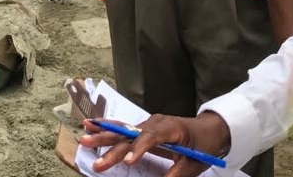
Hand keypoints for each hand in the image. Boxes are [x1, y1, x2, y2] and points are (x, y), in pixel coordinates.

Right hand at [80, 111, 229, 175]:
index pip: (151, 138)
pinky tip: (92, 124)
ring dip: (103, 135)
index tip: (127, 162)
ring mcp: (148, 123)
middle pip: (130, 134)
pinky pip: (124, 127)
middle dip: (111, 145)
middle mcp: (155, 122)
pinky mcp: (143, 127)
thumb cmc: (203, 146)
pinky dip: (107, 127)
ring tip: (85, 136)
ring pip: (123, 129)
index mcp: (170, 128)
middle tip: (95, 157)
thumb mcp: (193, 165)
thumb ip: (175, 176)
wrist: (208, 130)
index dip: (138, 149)